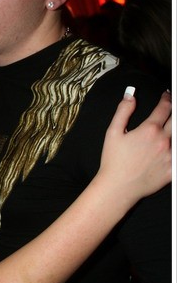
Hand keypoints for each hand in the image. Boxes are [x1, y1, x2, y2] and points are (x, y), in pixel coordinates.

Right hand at [98, 89, 170, 204]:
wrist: (118, 187)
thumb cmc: (113, 161)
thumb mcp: (113, 132)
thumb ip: (123, 111)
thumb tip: (130, 94)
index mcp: (150, 130)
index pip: (165, 107)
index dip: (167, 98)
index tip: (167, 95)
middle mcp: (164, 141)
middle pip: (175, 120)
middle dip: (173, 111)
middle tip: (171, 109)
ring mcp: (170, 156)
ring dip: (174, 130)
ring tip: (171, 128)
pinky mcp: (173, 170)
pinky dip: (175, 150)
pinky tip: (170, 148)